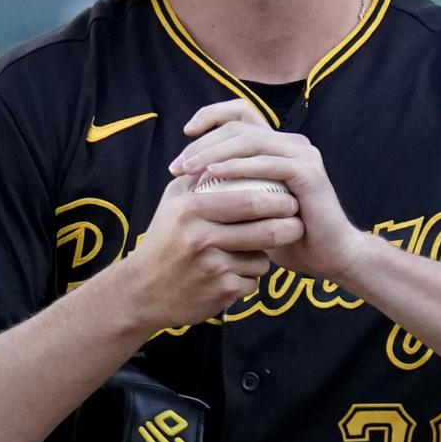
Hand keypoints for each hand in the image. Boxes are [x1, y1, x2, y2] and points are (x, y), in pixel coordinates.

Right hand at [125, 160, 303, 329]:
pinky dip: (249, 278)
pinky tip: (232, 275)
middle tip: (298, 221)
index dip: (277, 199)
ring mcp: (212, 267)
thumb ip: (201, 174)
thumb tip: (234, 149)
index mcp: (191, 209)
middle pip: (265, 230)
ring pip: (262, 258)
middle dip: (290, 225)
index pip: (248, 200)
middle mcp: (200, 237)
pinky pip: (253, 281)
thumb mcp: (173, 201)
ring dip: (265, 255)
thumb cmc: (164, 239)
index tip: (291, 197)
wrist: (142, 291)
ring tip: (252, 251)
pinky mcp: (220, 292)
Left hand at [169, 99, 366, 283]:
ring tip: (188, 169)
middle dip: (203, 142)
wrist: (328, 257)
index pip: (242, 112)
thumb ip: (230, 187)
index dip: (212, 115)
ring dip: (214, 153)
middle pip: (240, 126)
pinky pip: (267, 163)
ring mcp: (302, 154)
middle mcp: (291, 143)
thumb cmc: (286, 236)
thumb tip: (187, 179)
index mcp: (277, 146)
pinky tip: (214, 175)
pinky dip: (237, 167)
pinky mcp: (308, 172)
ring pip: (251, 140)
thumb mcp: (250, 207)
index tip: (185, 133)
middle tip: (177, 166)